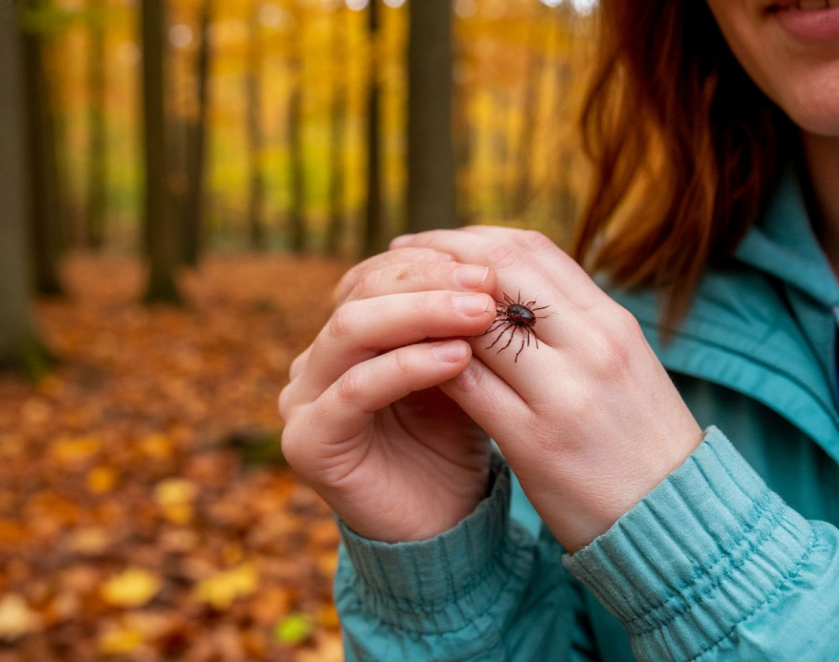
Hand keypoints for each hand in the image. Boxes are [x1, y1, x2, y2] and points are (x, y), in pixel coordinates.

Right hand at [278, 247, 498, 541]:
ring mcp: (303, 400)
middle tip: (485, 284)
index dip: (427, 265)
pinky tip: (457, 357)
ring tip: (481, 312)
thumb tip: (482, 264)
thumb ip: (455, 323)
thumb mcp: (457, 368)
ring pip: (353, 331)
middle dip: (427, 283)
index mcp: (345, 337)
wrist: (442, 522)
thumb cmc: (451, 440)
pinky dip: (408, 366)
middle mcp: (315, 362)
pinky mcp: (307, 442)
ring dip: (421, 314)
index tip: (487, 265)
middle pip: (361, 295)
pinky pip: (356, 389)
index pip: (375, 277)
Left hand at [391, 227, 704, 551]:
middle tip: (401, 255)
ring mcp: (567, 393)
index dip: (474, 238)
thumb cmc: (638, 440)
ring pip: (477, 321)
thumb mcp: (620, 365)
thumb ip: (570, 324)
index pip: (533, 249)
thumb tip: (508, 288)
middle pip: (501, 269)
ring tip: (392, 303)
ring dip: (427, 305)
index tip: (437, 242)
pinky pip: (466, 383)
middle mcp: (594, 346)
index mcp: (613, 323)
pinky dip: (431, 361)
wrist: (674, 520)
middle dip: (442, 255)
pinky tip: (406, 357)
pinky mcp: (536, 443)